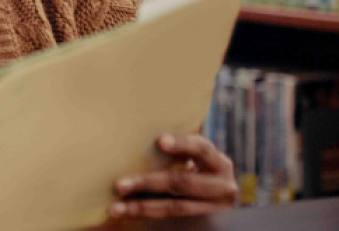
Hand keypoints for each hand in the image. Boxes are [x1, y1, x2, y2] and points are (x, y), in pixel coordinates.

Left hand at [108, 133, 239, 218]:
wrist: (218, 205)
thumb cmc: (197, 171)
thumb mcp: (197, 159)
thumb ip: (181, 146)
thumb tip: (145, 118)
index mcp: (219, 163)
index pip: (202, 149)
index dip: (182, 144)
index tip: (160, 141)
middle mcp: (223, 186)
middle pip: (183, 183)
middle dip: (149, 183)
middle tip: (120, 184)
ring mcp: (215, 209)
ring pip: (175, 208)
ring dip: (142, 207)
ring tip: (116, 208)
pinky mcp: (204, 223)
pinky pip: (172, 221)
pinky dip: (147, 217)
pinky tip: (127, 214)